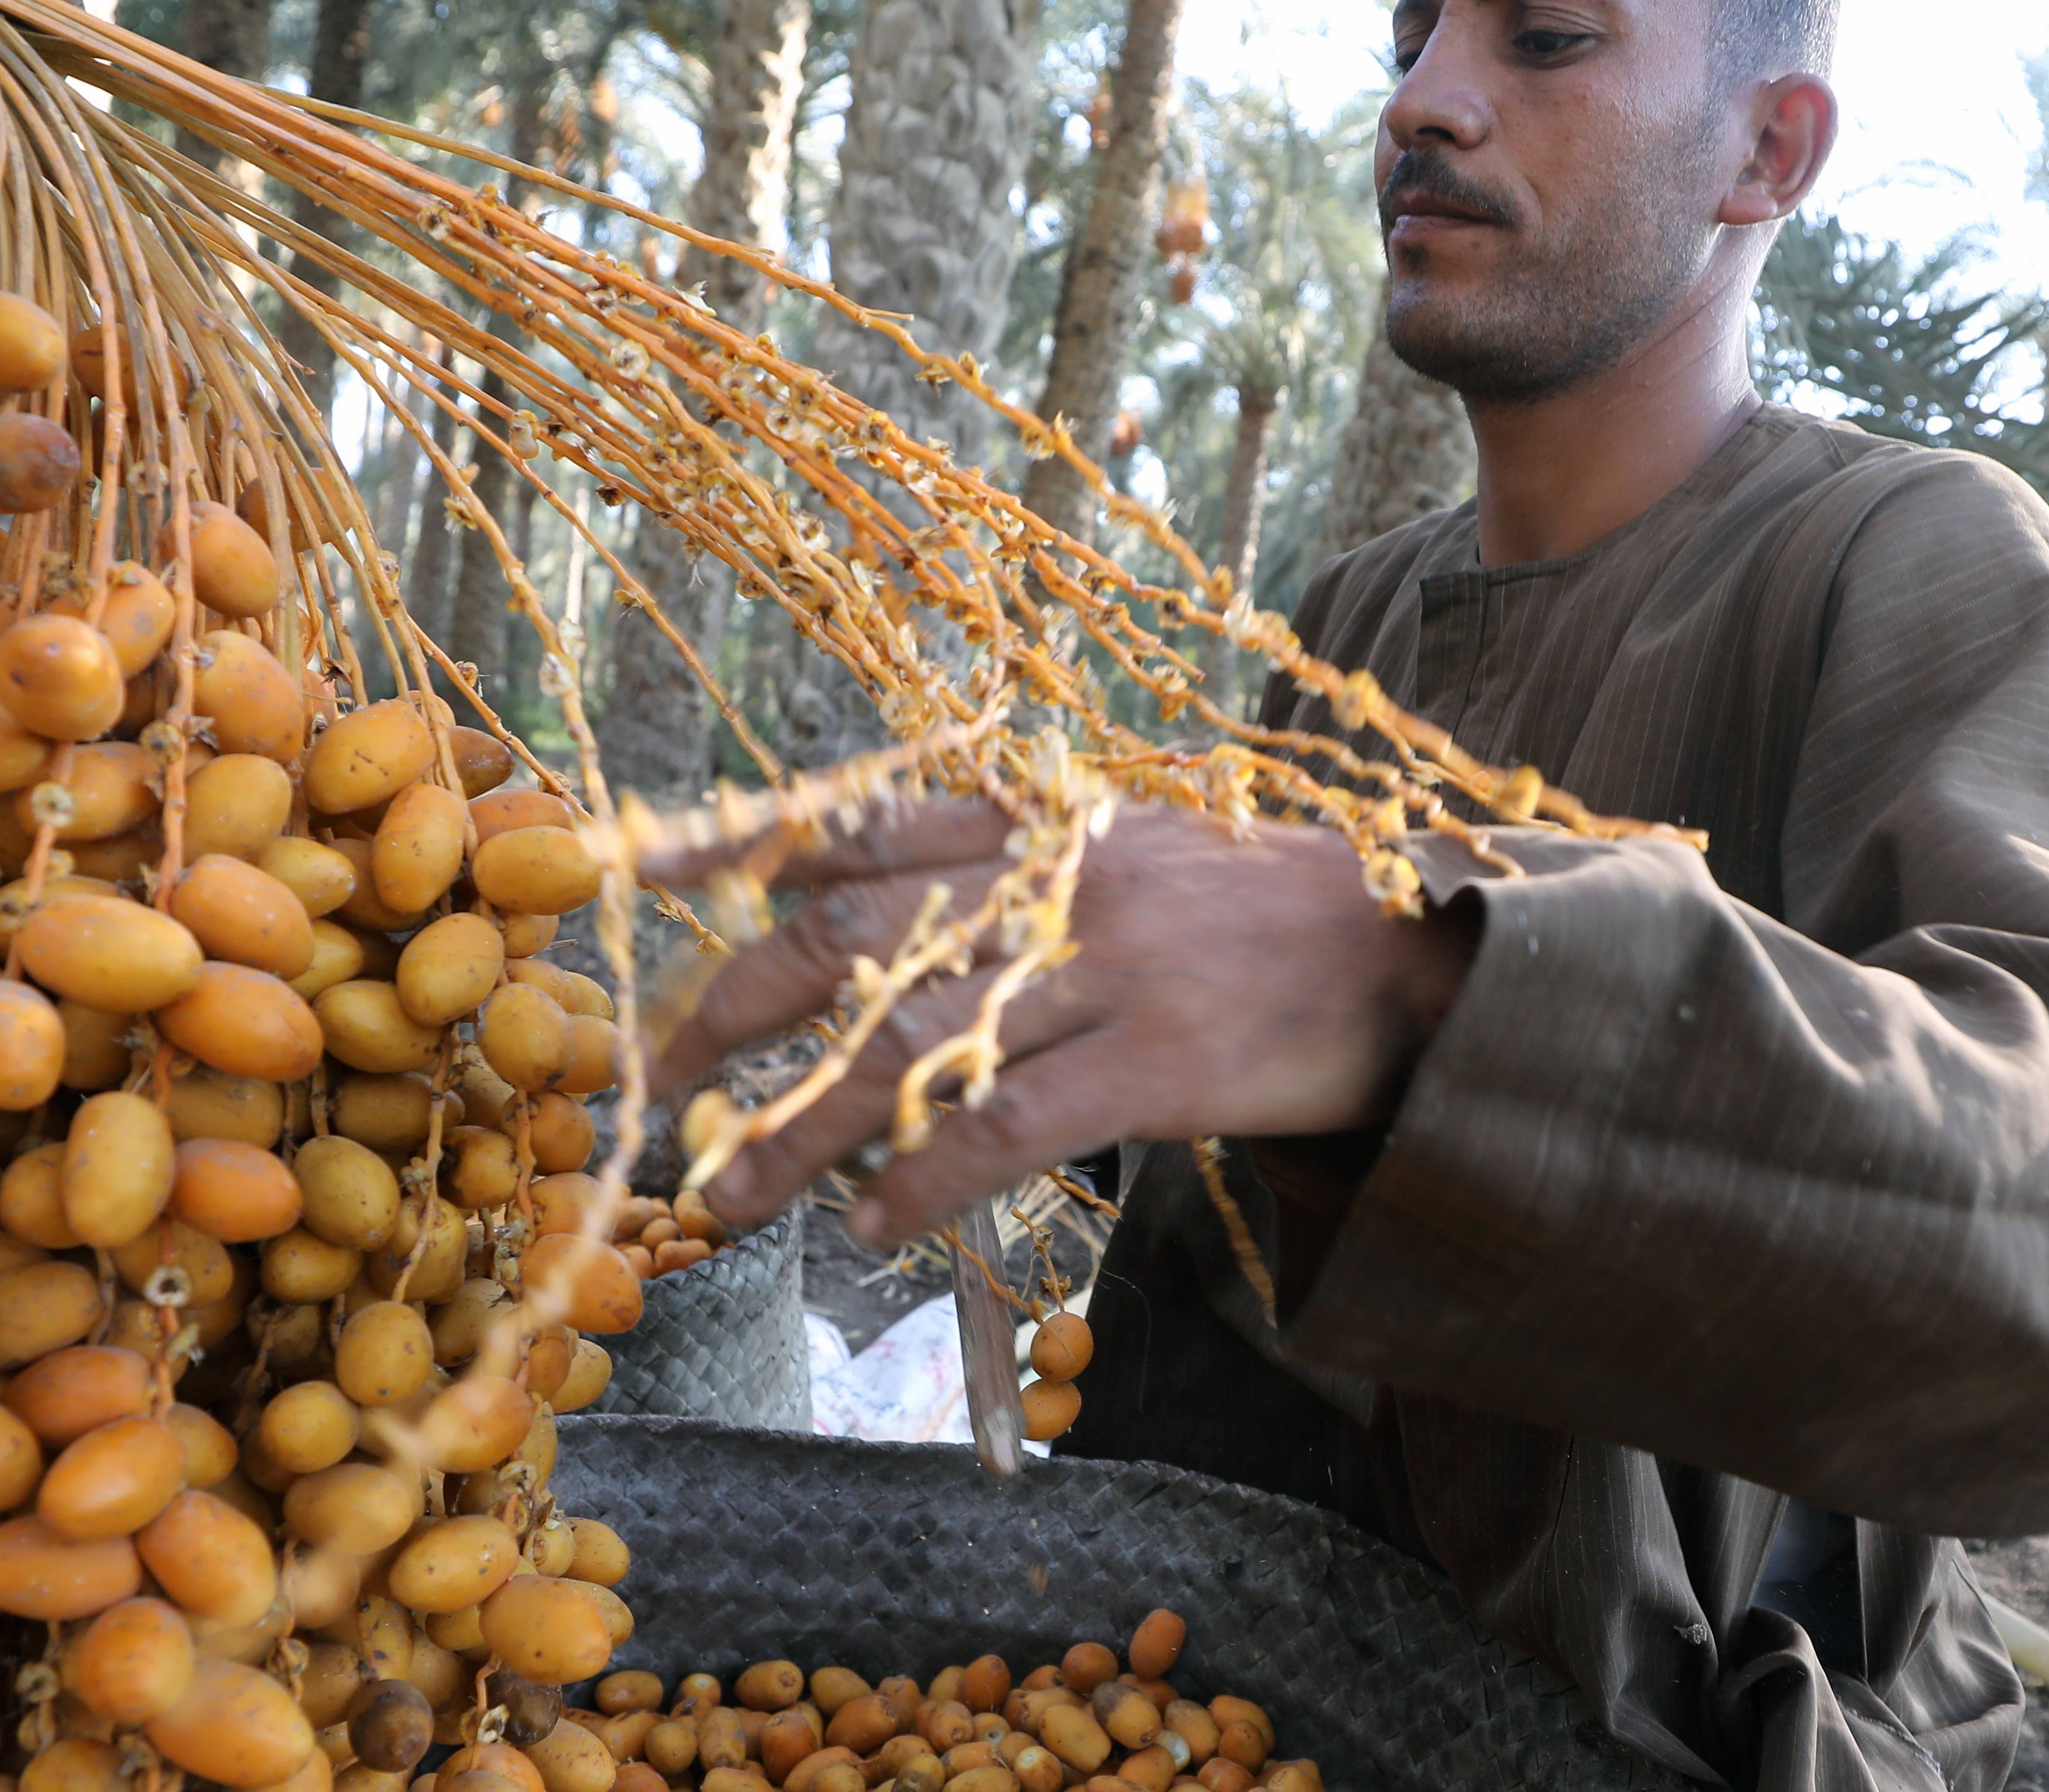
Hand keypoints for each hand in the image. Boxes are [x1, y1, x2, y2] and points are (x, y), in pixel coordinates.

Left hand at [646, 801, 1478, 1248]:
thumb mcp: (1128, 856)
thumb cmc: (1259, 917)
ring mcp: (1108, 967)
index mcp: (1038, 826)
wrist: (1417, 953)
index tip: (631, 864)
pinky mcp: (1162, 1059)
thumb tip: (867, 910)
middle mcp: (1055, 881)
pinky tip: (875, 1224)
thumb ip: (1006, 875)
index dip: (738, 843)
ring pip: (909, 1047)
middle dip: (737, 1013)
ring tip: (727, 1196)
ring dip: (801, 1130)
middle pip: (851, 938)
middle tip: (657, 1083)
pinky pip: (1008, 1126)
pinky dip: (926, 1179)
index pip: (857, 824)